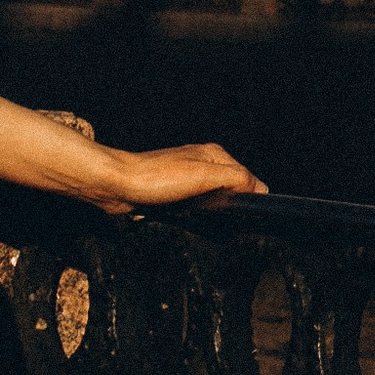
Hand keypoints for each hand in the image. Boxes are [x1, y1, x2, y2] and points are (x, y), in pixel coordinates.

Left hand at [101, 142, 266, 215]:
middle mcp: (202, 163)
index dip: (249, 197)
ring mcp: (187, 178)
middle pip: (233, 190)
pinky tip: (191, 220)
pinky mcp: (174, 192)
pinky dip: (197, 216)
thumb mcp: (203, 176)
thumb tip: (258, 188)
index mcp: (214, 155)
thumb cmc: (154, 178)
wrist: (116, 185)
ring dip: (214, 213)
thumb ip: (235, 178)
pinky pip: (196, 207)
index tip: (243, 214)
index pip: (248, 178)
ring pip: (214, 200)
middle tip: (221, 219)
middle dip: (232, 207)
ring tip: (204, 219)